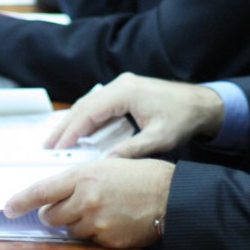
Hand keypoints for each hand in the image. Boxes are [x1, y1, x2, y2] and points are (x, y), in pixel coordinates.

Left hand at [3, 158, 174, 248]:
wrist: (169, 195)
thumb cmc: (139, 175)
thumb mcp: (105, 165)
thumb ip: (79, 179)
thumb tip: (57, 192)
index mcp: (83, 175)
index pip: (42, 190)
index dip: (21, 200)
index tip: (8, 207)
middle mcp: (86, 199)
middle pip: (50, 215)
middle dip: (53, 213)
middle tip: (67, 206)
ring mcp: (96, 222)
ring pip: (69, 229)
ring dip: (75, 223)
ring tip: (98, 209)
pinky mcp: (107, 240)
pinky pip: (88, 240)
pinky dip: (93, 232)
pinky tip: (111, 220)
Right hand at [44, 74, 224, 156]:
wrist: (202, 103)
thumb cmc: (183, 119)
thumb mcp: (159, 138)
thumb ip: (132, 150)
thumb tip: (106, 164)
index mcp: (126, 92)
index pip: (90, 112)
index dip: (72, 131)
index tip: (57, 148)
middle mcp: (120, 85)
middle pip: (84, 106)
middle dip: (65, 126)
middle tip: (47, 146)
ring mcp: (122, 86)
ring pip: (89, 104)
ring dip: (73, 122)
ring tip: (56, 142)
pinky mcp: (125, 91)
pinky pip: (99, 105)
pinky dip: (86, 119)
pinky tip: (79, 133)